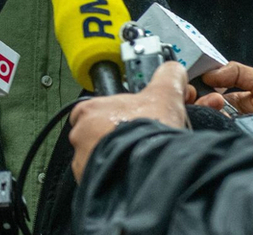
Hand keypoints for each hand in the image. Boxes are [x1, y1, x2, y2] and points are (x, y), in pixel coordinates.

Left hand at [69, 61, 192, 181]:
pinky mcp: (90, 183)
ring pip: (99, 158)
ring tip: (139, 159)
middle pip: (98, 135)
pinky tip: (133, 175)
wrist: (150, 170)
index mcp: (89, 110)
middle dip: (118, 138)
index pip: (96, 109)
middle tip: (141, 141)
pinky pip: (101, 179)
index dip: (120, 115)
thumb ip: (168, 78)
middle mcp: (79, 135)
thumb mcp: (165, 95)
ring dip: (117, 159)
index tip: (134, 120)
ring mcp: (83, 161)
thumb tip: (173, 70)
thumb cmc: (149, 133)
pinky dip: (115, 179)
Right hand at [196, 61, 252, 152]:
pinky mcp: (244, 155)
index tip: (198, 86)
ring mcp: (237, 139)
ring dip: (214, 121)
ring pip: (211, 132)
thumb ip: (238, 73)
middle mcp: (232, 123)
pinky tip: (233, 133)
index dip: (197, 92)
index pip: (205, 97)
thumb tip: (208, 72)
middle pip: (203, 116)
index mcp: (236, 104)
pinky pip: (225, 149)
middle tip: (215, 102)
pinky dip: (226, 140)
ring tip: (227, 117)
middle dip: (203, 106)